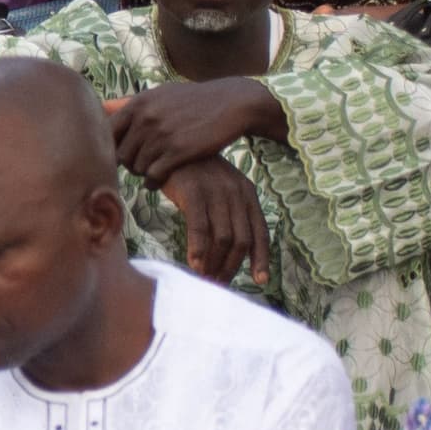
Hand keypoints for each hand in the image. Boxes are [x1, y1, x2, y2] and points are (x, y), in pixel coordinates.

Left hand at [111, 78, 275, 181]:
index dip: (110, 147)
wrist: (233, 103)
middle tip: (139, 166)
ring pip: (136, 167)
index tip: (121, 154)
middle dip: (128, 163)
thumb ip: (130, 103)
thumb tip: (101, 106)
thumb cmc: (194, 100)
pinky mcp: (179, 151)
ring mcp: (162, 135)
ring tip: (151, 171)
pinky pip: (153, 176)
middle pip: (120, 154)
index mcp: (138, 104)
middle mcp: (146, 118)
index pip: (106, 133)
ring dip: (141, 173)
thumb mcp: (161, 94)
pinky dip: (152, 182)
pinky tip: (158, 181)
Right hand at [159, 154, 270, 283]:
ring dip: (214, 263)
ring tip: (205, 277)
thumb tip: (227, 247)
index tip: (260, 280)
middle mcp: (236, 193)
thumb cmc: (193, 173)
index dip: (261, 258)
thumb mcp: (219, 189)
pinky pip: (200, 227)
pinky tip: (193, 264)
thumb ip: (227, 213)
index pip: (260, 232)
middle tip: (218, 282)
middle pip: (241, 240)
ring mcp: (216, 192)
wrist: (169, 146)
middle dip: (231, 266)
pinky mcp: (194, 192)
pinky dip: (198, 249)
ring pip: (223, 238)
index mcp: (247, 193)